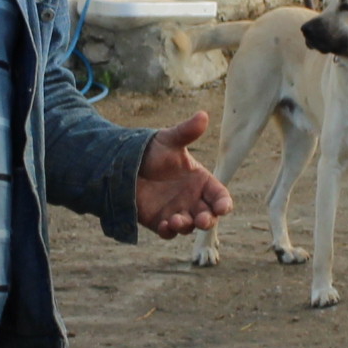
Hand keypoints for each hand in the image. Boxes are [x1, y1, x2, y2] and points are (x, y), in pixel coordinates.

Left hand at [133, 112, 232, 239]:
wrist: (124, 163)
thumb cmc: (152, 150)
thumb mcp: (169, 140)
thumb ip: (186, 132)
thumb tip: (203, 115)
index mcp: (201, 181)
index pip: (219, 195)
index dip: (224, 203)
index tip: (223, 207)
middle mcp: (192, 199)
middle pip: (209, 215)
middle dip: (208, 220)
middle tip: (202, 220)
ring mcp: (177, 211)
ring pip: (189, 226)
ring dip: (187, 227)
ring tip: (177, 221)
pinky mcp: (160, 221)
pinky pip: (169, 232)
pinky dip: (169, 232)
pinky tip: (164, 225)